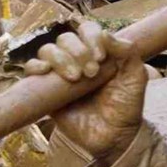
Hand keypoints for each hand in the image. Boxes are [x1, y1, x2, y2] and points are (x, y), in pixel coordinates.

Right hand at [24, 22, 147, 163]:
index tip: (101, 57)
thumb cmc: (126, 105)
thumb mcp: (135, 76)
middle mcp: (78, 59)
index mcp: (98, 51)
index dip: (91, 37)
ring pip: (47, 50)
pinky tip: (44, 71)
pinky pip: (31, 70)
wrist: (114, 136)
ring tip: (75, 77)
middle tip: (91, 72)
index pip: (87, 30)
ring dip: (59, 58)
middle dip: (77, 51)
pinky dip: (34, 66)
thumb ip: (127, 52)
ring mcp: (60, 74)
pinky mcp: (46, 90)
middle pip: (66, 39)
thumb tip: (105, 33)